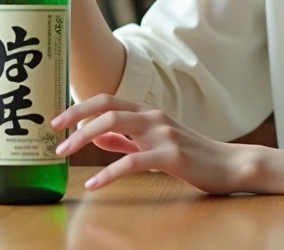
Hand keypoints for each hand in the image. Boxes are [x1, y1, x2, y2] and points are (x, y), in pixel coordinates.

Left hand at [51, 94, 256, 194]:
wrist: (229, 165)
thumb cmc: (192, 155)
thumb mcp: (156, 143)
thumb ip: (126, 139)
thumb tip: (97, 136)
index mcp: (148, 112)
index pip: (107, 99)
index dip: (80, 106)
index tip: (56, 119)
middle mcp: (153, 116)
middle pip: (107, 106)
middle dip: (75, 118)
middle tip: (54, 136)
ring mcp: (163, 133)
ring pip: (117, 124)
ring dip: (84, 137)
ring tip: (64, 152)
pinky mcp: (171, 155)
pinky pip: (133, 161)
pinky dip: (109, 172)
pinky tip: (94, 184)